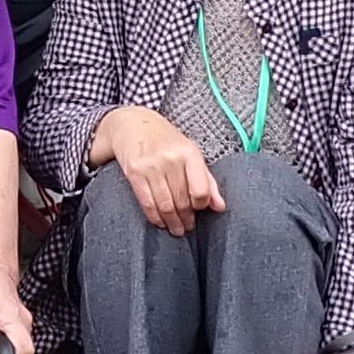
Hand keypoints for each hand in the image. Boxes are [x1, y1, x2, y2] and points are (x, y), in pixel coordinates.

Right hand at [90, 105, 222, 233]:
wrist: (133, 124)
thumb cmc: (166, 141)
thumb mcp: (190, 153)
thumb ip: (207, 180)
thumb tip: (220, 207)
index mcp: (189, 153)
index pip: (200, 190)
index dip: (201, 206)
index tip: (198, 210)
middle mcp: (170, 159)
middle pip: (182, 200)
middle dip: (186, 218)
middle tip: (187, 227)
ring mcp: (151, 166)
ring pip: (165, 205)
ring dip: (172, 221)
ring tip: (176, 228)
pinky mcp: (134, 172)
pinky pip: (147, 202)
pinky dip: (154, 217)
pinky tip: (160, 221)